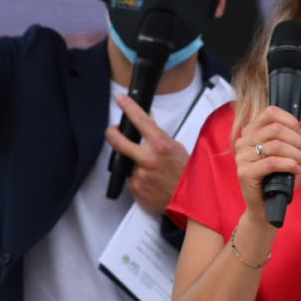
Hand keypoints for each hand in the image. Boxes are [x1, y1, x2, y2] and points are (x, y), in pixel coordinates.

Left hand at [104, 94, 188, 213]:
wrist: (189, 200)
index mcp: (161, 145)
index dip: (128, 106)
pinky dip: (138, 177)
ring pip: (126, 162)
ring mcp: (139, 174)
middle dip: (112, 132)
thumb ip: (158, 135)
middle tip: (113, 130)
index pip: (139, 120)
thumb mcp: (176, 148)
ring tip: (151, 168)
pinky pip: (131, 178)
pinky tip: (150, 180)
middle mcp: (148, 159)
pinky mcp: (135, 188)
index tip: (121, 99)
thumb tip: (147, 120)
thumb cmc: (186, 174)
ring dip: (134, 162)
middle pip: (117, 140)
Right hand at [234, 106, 300, 223]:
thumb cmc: (281, 177)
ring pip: (276, 145)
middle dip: (297, 141)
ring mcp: (242, 157)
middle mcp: (243, 141)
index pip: (271, 112)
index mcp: (252, 131)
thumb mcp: (297, 152)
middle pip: (275, 129)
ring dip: (296, 155)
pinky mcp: (245, 173)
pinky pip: (272, 162)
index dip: (291, 121)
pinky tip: (296, 170)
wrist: (269, 206)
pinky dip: (290, 165)